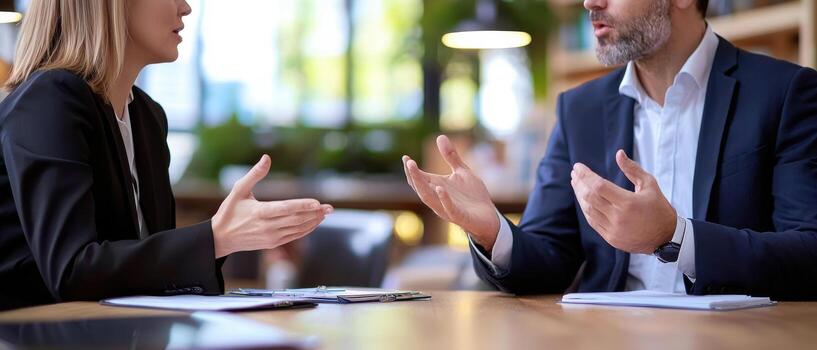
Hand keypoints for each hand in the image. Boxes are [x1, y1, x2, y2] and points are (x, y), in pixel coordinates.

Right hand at [211, 155, 332, 257]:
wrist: (222, 238)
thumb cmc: (230, 211)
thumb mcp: (239, 190)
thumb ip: (254, 174)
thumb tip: (267, 157)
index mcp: (259, 212)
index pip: (286, 208)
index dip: (302, 205)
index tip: (317, 202)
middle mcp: (267, 226)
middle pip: (296, 219)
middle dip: (315, 213)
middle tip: (330, 207)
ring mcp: (271, 237)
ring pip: (298, 229)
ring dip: (314, 221)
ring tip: (326, 213)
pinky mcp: (273, 243)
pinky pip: (294, 236)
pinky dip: (306, 229)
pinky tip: (315, 222)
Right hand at [402, 135, 499, 249]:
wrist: (489, 217)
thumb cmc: (473, 196)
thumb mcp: (462, 172)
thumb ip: (451, 157)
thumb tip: (440, 136)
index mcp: (437, 187)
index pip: (419, 179)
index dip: (411, 170)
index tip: (405, 157)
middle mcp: (438, 199)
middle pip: (420, 188)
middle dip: (413, 176)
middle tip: (408, 162)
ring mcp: (447, 208)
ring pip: (429, 198)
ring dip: (421, 185)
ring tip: (415, 170)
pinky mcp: (459, 216)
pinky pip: (449, 208)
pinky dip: (444, 199)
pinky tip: (440, 188)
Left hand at [570, 150, 676, 253]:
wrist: (667, 237)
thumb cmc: (659, 207)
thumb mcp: (650, 184)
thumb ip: (632, 169)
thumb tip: (619, 153)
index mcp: (628, 203)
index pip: (599, 186)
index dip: (586, 175)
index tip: (578, 167)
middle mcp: (618, 217)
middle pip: (590, 197)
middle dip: (580, 183)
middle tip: (575, 173)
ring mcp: (613, 230)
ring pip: (588, 210)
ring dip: (580, 195)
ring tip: (576, 183)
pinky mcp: (611, 238)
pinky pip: (592, 222)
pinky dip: (586, 209)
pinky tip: (583, 199)